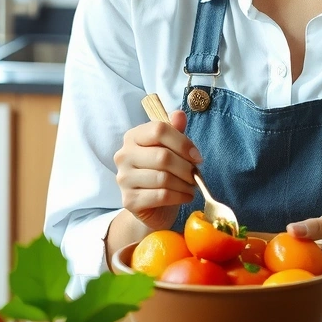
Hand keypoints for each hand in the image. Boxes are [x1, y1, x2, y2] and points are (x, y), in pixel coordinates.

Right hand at [113, 107, 200, 231]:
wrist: (152, 206)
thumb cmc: (162, 172)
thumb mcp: (171, 148)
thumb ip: (174, 130)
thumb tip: (179, 115)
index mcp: (133, 137)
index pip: (159, 130)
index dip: (183, 142)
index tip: (197, 157)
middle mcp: (124, 155)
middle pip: (163, 156)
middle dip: (186, 167)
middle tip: (196, 175)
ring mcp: (124, 179)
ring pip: (163, 178)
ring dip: (184, 184)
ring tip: (192, 186)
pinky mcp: (129, 200)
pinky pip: (161, 196)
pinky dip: (179, 196)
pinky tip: (186, 196)